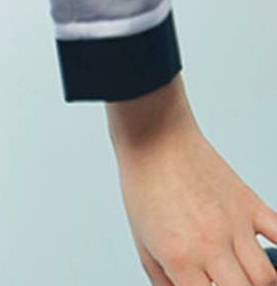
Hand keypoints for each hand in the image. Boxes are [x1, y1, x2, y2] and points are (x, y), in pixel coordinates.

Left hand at [108, 79, 276, 283]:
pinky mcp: (249, 202)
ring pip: (268, 276)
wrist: (153, 134)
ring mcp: (234, 224)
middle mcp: (211, 246)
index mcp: (181, 259)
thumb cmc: (144, 181)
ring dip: (261, 283)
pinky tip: (273, 253)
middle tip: (229, 282)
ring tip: (249, 278)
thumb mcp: (141, 240)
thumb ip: (162, 279)